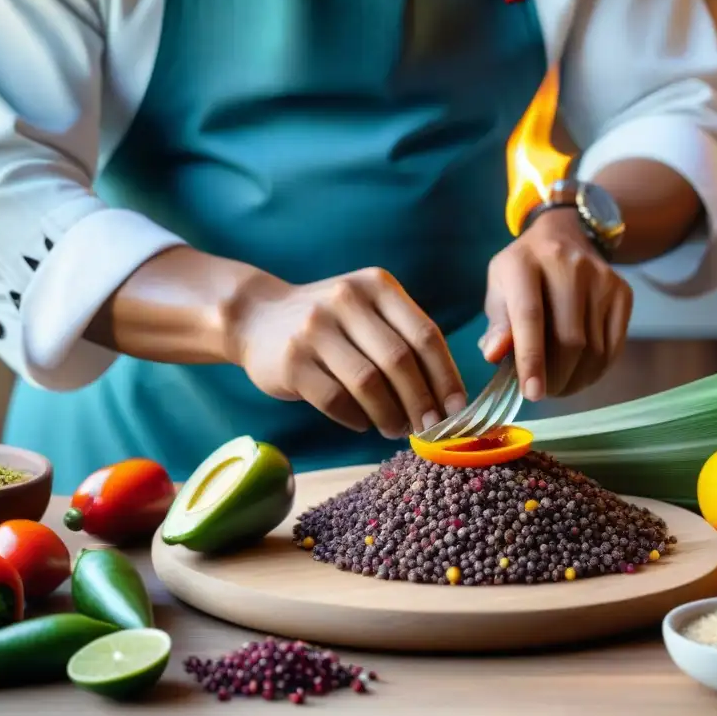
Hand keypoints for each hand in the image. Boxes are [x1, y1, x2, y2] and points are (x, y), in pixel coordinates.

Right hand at [231, 267, 466, 438]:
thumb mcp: (368, 311)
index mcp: (377, 286)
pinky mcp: (291, 360)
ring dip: (390, 415)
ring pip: (368, 383)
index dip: (447, 377)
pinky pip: (335, 399)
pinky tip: (363, 424)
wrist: (256, 317)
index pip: (425, 335)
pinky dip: (356, 418)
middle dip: (422, 401)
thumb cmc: (331, 324)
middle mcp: (346, 300)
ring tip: (397, 430)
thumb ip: (405, 340)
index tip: (460, 410)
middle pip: (399, 360)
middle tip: (431, 428)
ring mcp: (314, 329)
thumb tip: (448, 399)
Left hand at [481, 209, 632, 399]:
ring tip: (560, 384)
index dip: (531, 358)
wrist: (564, 236)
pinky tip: (580, 373)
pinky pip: (613, 346)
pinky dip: (596, 370)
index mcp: (524, 263)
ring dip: (576, 379)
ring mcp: (601, 278)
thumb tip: (493, 355)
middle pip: (569, 339)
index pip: (530, 316)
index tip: (531, 393)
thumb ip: (497, 324)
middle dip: (556, 377)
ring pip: (594, 348)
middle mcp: (567, 265)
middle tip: (543, 392)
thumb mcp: (499, 289)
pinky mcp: (622, 292)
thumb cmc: (523, 273)